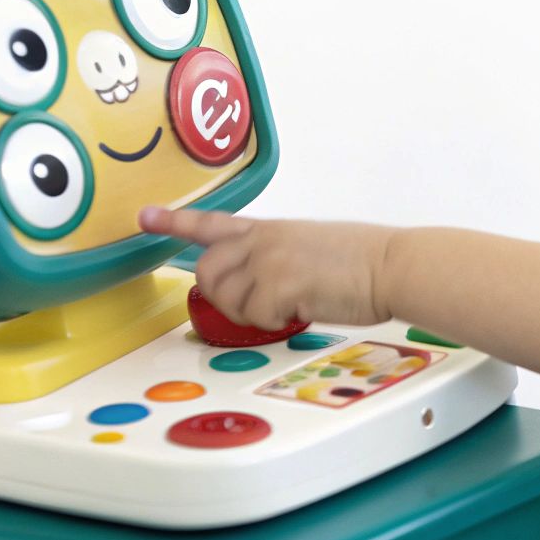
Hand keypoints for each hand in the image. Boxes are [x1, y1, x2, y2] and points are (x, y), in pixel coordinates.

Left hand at [139, 207, 398, 329]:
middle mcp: (264, 239)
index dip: (175, 222)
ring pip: (228, 298)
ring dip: (253, 313)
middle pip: (208, 270)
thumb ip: (276, 255)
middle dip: (223, 295)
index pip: (214, 222)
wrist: (393, 266)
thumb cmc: (363, 262)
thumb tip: (257, 281)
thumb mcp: (311, 245)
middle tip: (257, 305)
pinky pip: (255, 316)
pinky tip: (304, 309)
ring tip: (290, 305)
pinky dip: (276, 322)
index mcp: (271, 227)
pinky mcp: (279, 283)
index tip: (146, 217)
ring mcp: (269, 259)